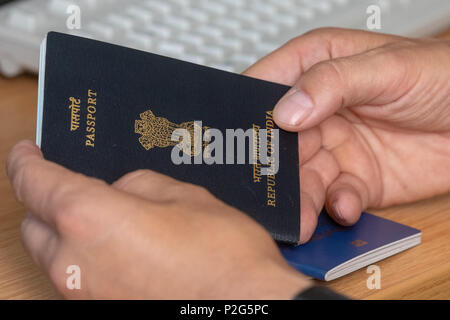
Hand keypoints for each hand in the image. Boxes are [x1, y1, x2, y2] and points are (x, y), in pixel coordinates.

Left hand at [6, 141, 310, 298]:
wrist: (245, 308)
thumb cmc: (221, 256)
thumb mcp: (183, 196)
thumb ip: (139, 186)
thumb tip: (121, 191)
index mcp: (89, 219)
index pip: (33, 182)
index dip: (25, 161)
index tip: (27, 152)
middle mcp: (74, 263)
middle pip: (33, 225)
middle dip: (45, 201)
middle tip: (70, 186)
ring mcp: (84, 295)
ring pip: (53, 255)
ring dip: (66, 233)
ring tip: (103, 218)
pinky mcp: (101, 310)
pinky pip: (78, 277)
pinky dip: (86, 258)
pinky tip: (121, 248)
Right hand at [244, 28, 449, 242]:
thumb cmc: (442, 76)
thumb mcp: (386, 67)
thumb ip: (332, 82)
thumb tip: (287, 110)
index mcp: (315, 70)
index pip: (266, 88)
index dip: (249, 113)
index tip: (242, 138)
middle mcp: (318, 112)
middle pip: (278, 142)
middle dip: (273, 168)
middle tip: (268, 188)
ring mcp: (335, 147)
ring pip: (302, 177)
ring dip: (300, 197)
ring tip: (302, 214)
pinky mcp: (355, 179)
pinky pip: (334, 197)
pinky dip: (336, 206)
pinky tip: (346, 204)